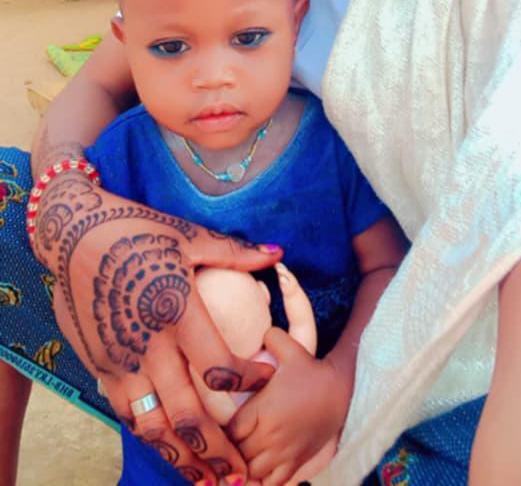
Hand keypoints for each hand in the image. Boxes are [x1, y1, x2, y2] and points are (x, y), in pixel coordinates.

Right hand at [36, 173, 281, 483]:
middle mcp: (150, 344)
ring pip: (155, 426)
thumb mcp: (188, 236)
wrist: (73, 235)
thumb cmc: (136, 230)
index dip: (249, 382)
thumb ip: (235, 253)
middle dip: (218, 449)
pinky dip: (151, 437)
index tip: (267, 380)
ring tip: (209, 479)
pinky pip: (128, 414)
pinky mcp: (100, 367)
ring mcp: (122, 361)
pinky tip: (170, 449)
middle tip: (241, 473)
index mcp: (177, 310)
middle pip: (189, 414)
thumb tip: (277, 253)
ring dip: (184, 458)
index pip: (219, 367)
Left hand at [228, 329, 348, 485]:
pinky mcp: (296, 463)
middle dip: (229, 449)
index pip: (230, 431)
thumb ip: (271, 338)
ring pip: (252, 471)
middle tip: (224, 440)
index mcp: (265, 409)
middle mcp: (271, 435)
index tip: (219, 423)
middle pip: (237, 453)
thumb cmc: (313, 372)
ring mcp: (284, 452)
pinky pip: (272, 484)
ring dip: (242, 466)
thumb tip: (259, 330)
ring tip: (236, 458)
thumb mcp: (292, 349)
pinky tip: (252, 476)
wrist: (342, 394)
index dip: (221, 430)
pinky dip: (259, 483)